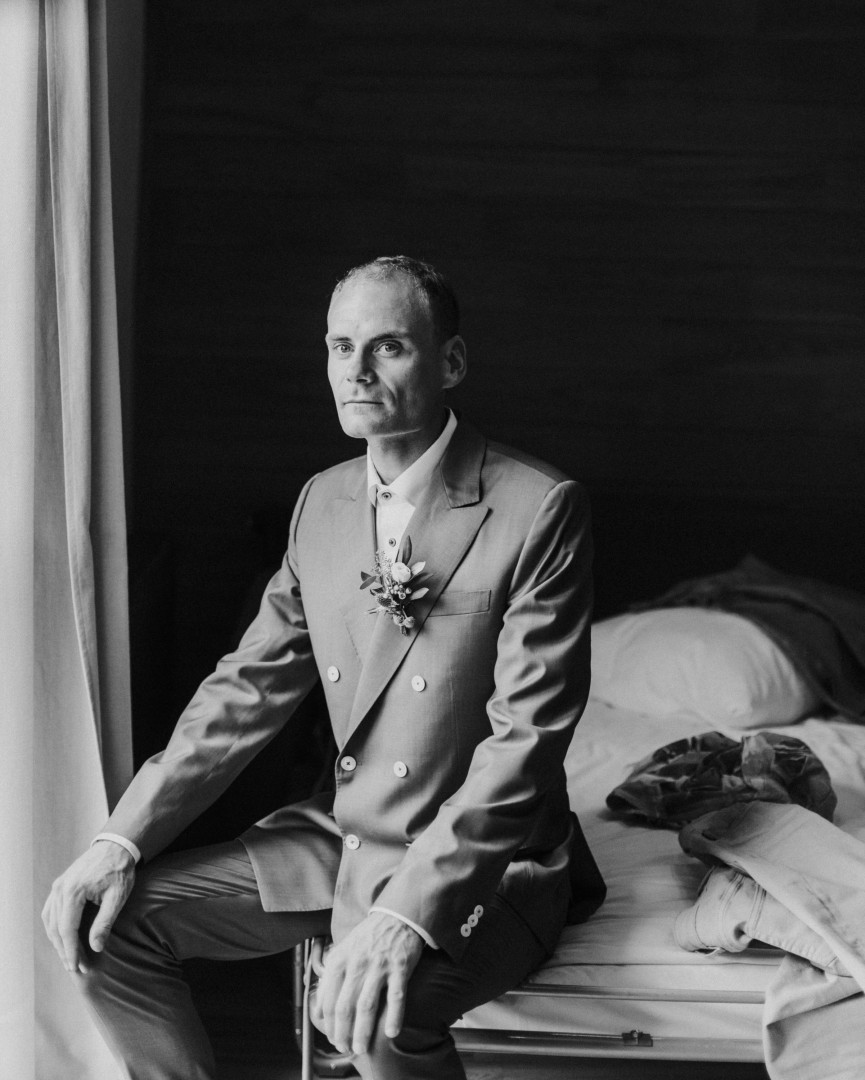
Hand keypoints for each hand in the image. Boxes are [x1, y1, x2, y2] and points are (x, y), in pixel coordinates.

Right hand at [41, 841, 135, 974]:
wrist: (116, 846)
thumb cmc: (119, 870)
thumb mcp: (117, 896)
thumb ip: (105, 922)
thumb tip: (96, 947)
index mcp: (74, 891)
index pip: (67, 929)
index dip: (72, 951)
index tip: (78, 966)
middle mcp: (60, 889)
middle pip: (56, 928)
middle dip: (65, 950)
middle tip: (77, 967)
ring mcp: (57, 886)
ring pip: (50, 921)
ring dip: (58, 941)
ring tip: (69, 957)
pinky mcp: (59, 885)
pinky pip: (50, 911)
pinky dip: (54, 928)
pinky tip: (62, 938)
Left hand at [309, 911, 424, 1056]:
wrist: (395, 916)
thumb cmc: (367, 937)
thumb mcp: (342, 949)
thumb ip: (330, 975)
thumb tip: (320, 1004)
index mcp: (339, 960)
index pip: (328, 1000)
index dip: (329, 1024)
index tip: (333, 1037)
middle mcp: (357, 964)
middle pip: (345, 1007)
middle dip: (343, 1033)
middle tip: (345, 1047)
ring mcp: (379, 966)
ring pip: (367, 1006)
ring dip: (363, 1031)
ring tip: (362, 1048)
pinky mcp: (400, 968)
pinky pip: (396, 997)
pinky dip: (393, 1017)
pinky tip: (390, 1033)